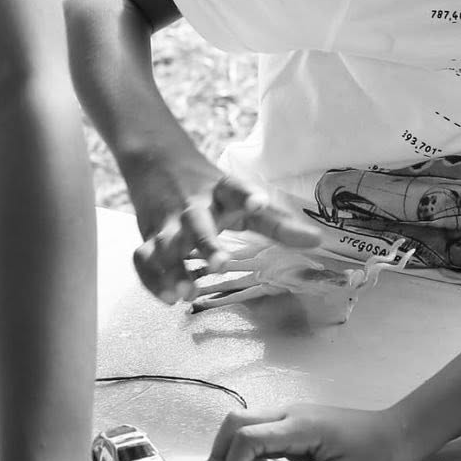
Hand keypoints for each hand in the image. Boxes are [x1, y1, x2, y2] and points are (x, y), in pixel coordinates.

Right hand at [128, 169, 321, 303]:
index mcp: (221, 190)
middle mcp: (192, 206)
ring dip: (173, 269)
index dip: (248, 196)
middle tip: (220, 265)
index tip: (260, 203)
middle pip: (196, 222)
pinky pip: (143, 259)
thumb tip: (317, 242)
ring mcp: (166, 222)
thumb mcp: (242, 197)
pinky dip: (151, 279)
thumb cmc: (210, 188)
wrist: (157, 161)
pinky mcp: (147, 236)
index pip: (236, 190)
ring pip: (164, 244)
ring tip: (188, 292)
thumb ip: (277, 222)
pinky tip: (168, 299)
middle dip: (206, 243)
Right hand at [192, 404, 417, 460]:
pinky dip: (243, 453)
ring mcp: (291, 417)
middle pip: (236, 423)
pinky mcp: (295, 425)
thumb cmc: (376, 454)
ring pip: (244, 425)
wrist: (400, 432)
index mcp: (300, 426)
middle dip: (217, 454)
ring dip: (226, 452)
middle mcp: (290, 415)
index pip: (249, 439)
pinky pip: (259, 434)